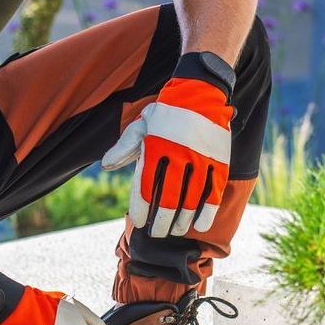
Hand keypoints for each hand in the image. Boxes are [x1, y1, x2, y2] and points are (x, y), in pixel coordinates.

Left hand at [102, 67, 233, 238]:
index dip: (141, 208)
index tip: (139, 223)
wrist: (200, 90)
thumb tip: (106, 165)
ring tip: (176, 231)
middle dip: (162, 221)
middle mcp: (177, 155)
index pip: (144, 187)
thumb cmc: (166, 113)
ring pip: (191, 199)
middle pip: (168, 199)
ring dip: (182, 220)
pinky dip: (207, 210)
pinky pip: (214, 191)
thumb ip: (124, 147)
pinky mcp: (219, 159)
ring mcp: (200, 158)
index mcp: (155, 148)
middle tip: (157, 233)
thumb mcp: (141, 126)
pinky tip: (200, 224)